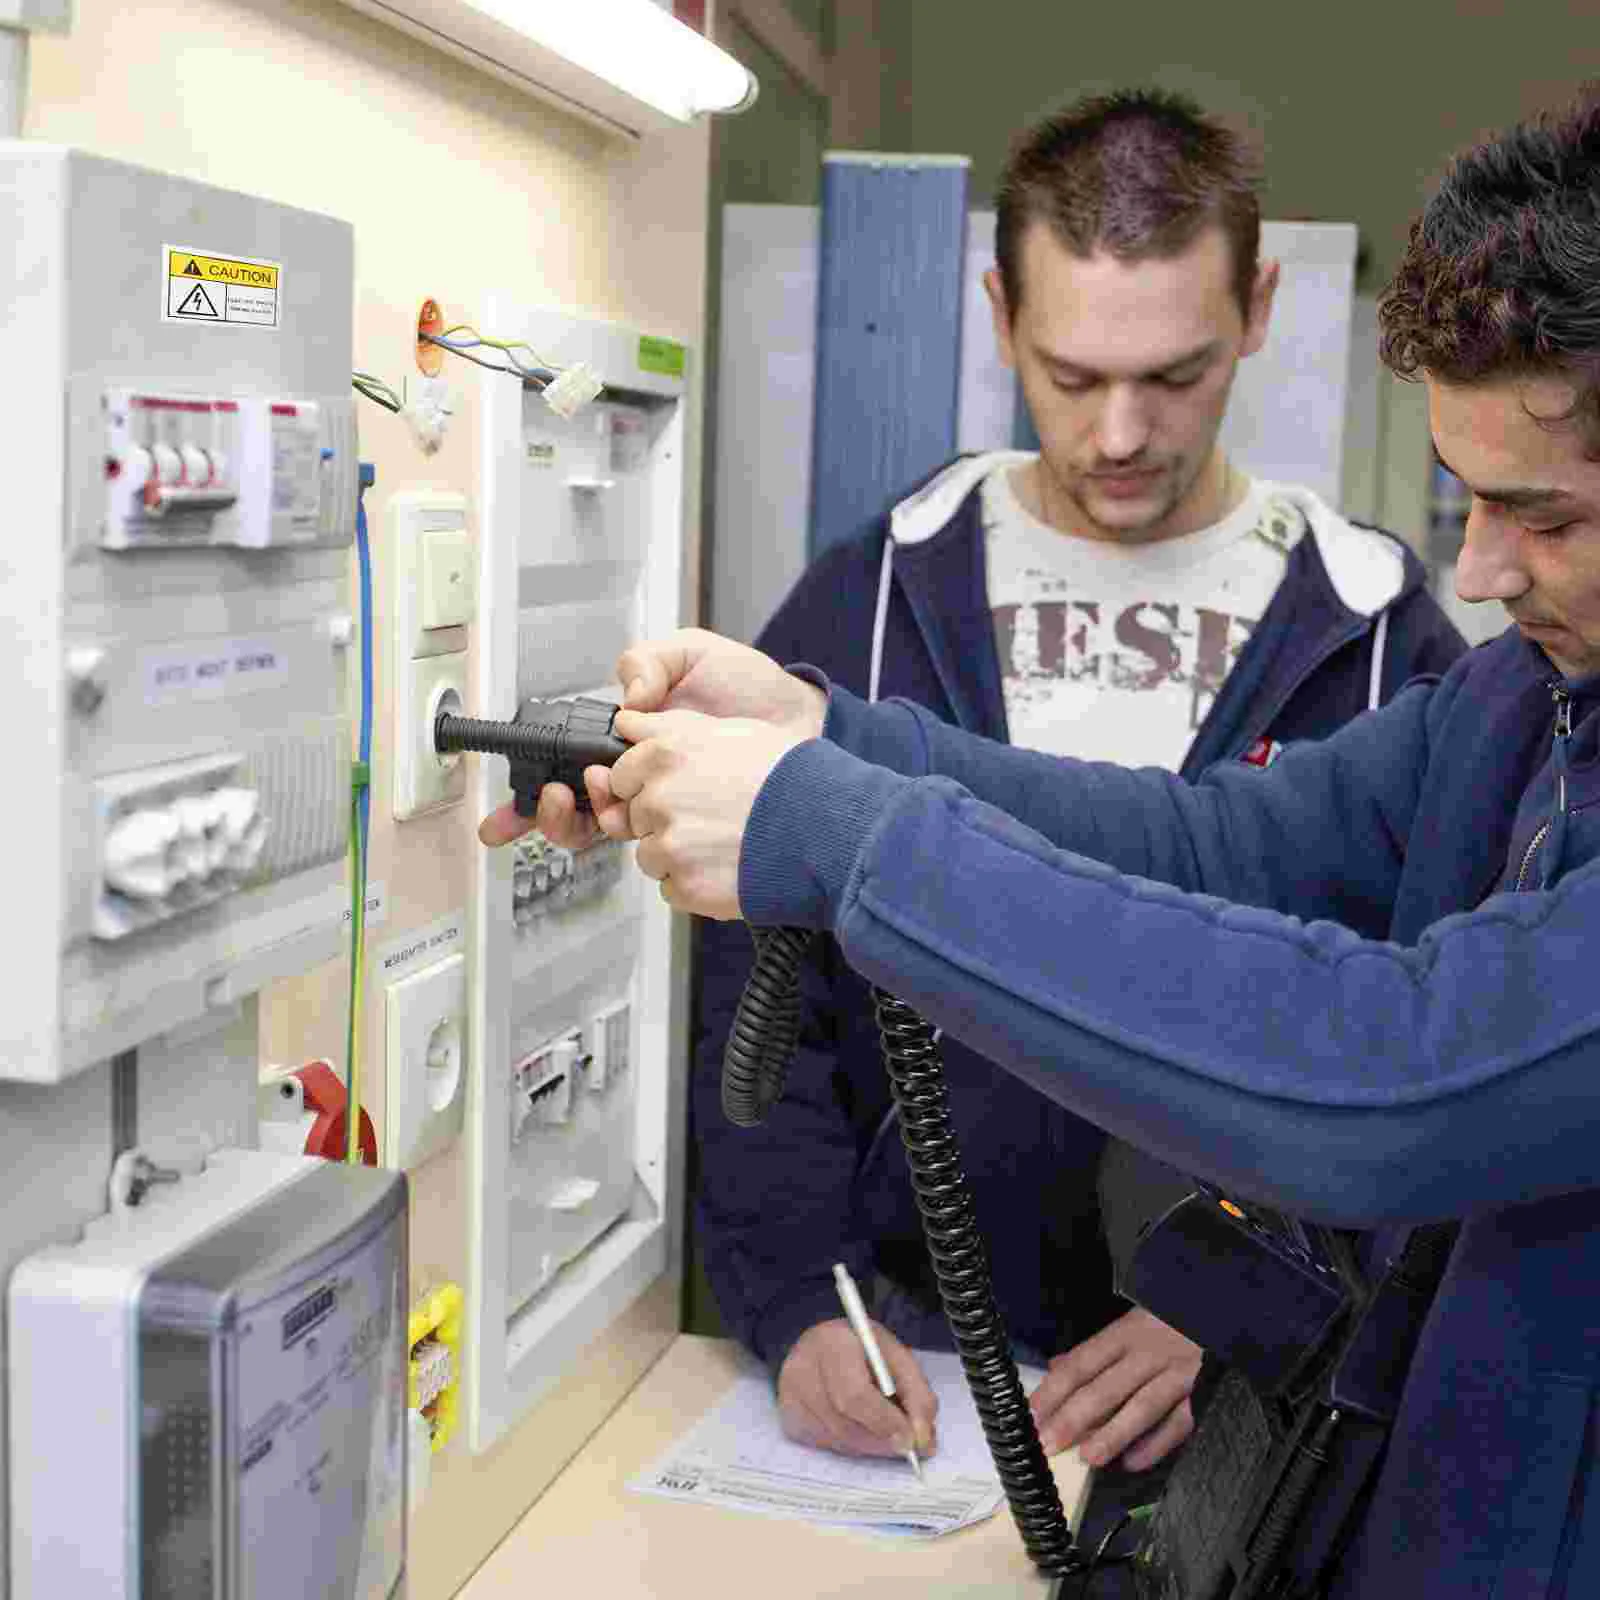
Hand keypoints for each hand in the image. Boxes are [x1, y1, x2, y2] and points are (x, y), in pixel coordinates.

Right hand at [476, 629, 825, 851]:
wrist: (799, 720)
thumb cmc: (749, 687)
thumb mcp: (692, 653)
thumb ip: (650, 662)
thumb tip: (630, 700)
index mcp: (628, 737)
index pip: (568, 768)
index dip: (531, 792)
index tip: (515, 803)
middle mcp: (637, 777)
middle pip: (575, 810)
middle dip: (551, 814)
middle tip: (556, 797)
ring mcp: (662, 804)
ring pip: (604, 831)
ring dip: (586, 821)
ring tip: (601, 798)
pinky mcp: (693, 826)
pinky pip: (654, 845)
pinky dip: (636, 839)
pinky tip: (631, 818)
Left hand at [607, 707, 805, 917]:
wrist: (827, 827)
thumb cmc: (786, 775)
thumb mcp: (728, 729)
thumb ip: (668, 727)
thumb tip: (627, 724)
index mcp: (664, 754)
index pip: (621, 774)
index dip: (648, 783)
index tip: (678, 788)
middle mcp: (659, 798)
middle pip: (636, 816)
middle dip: (663, 819)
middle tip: (711, 816)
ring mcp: (670, 846)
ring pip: (651, 855)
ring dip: (678, 853)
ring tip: (724, 842)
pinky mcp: (685, 886)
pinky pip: (672, 887)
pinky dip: (694, 883)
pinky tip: (727, 865)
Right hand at [778, 1318, 938, 1461]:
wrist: (820, 1343)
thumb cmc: (861, 1349)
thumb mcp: (896, 1356)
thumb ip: (917, 1395)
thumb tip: (924, 1443)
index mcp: (833, 1342)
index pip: (854, 1395)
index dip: (885, 1422)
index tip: (911, 1439)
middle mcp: (802, 1369)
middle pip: (844, 1424)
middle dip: (882, 1440)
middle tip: (906, 1446)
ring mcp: (790, 1396)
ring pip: (837, 1441)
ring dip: (870, 1446)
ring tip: (886, 1433)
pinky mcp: (789, 1419)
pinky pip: (826, 1446)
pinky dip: (851, 1445)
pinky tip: (859, 1426)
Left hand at [1029, 1308, 1200, 1470]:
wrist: (1224, 1309)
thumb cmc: (1173, 1320)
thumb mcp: (1132, 1322)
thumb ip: (1096, 1350)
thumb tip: (1057, 1368)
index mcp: (1125, 1334)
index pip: (1081, 1364)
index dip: (1054, 1390)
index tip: (1032, 1415)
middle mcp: (1148, 1353)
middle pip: (1105, 1388)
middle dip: (1073, 1418)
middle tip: (1049, 1443)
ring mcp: (1176, 1373)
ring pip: (1141, 1407)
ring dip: (1112, 1434)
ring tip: (1088, 1458)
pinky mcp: (1202, 1391)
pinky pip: (1179, 1422)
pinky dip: (1156, 1444)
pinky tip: (1134, 1461)